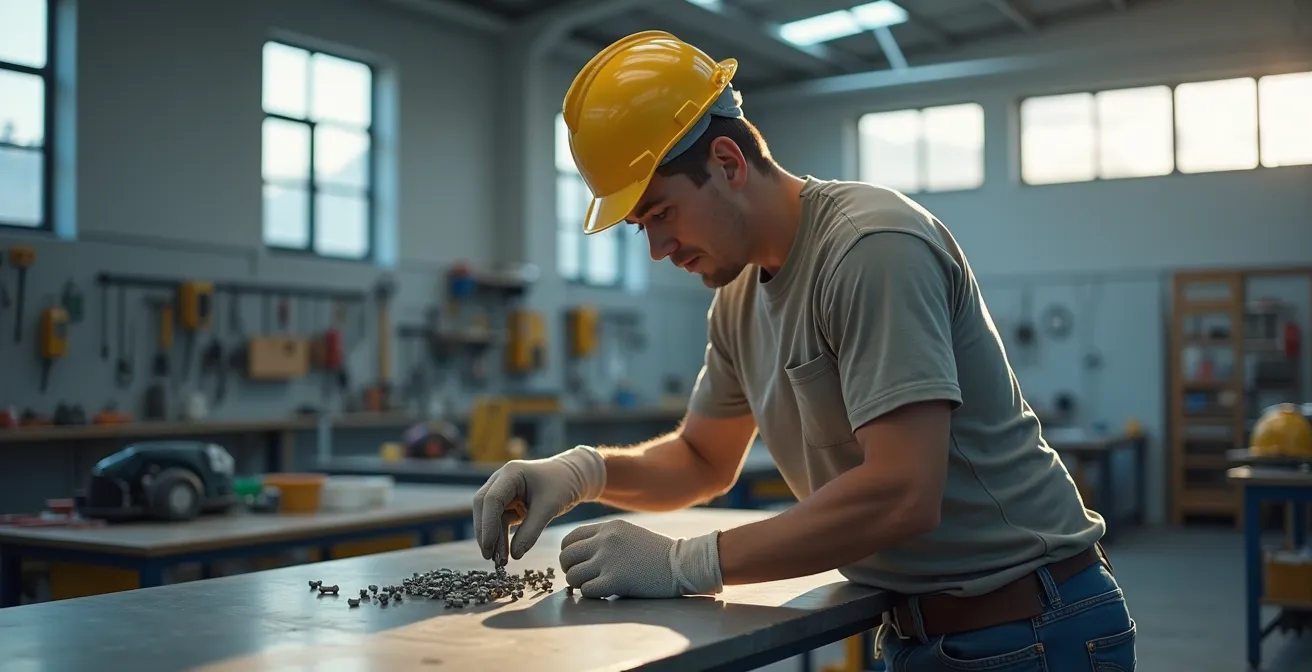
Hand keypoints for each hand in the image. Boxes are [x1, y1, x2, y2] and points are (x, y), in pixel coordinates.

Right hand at [473, 446, 606, 564]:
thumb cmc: (563, 485)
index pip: (491, 499)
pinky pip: (499, 521)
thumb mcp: (549, 507)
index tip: (489, 546)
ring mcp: (503, 491)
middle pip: (483, 507)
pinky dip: (501, 537)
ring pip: (489, 516)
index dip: (487, 524)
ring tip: (500, 561)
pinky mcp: (508, 502)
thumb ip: (531, 531)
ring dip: (493, 538)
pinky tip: (505, 553)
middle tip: (490, 557)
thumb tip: (515, 555)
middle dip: (485, 533)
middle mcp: (502, 480)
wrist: (573, 477)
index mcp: (511, 473)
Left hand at [558, 519, 722, 598]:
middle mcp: (604, 541)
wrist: (682, 564)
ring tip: (593, 586)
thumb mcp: (629, 533)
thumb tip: (581, 555)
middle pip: (566, 557)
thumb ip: (605, 538)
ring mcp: (608, 560)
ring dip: (579, 584)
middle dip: (569, 570)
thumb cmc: (657, 553)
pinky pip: (587, 590)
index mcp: (608, 527)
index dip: (569, 554)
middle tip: (581, 578)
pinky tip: (604, 593)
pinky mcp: (615, 580)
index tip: (578, 563)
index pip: (570, 539)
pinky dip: (592, 594)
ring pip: (572, 575)